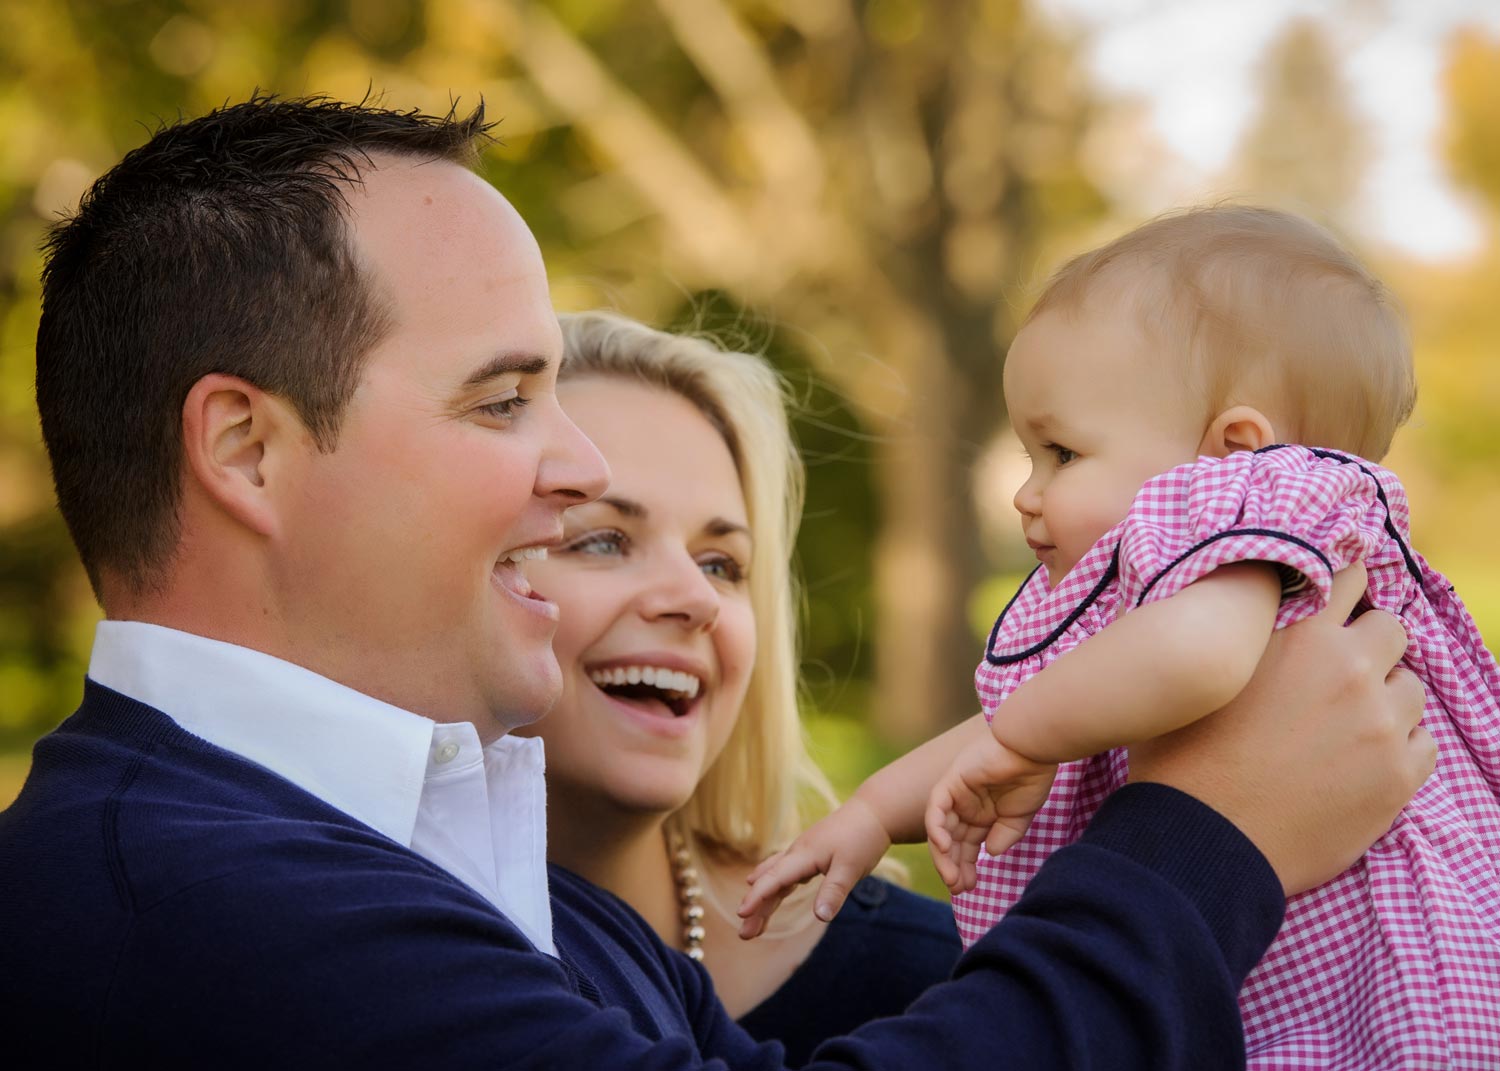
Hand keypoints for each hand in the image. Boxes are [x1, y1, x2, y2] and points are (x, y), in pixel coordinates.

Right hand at [737, 796, 889, 938]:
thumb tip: (820, 917)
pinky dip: (775, 885)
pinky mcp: (812, 853)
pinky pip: (786, 871)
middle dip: (756, 907)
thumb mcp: (851, 868)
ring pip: (776, 876)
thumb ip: (834, 892)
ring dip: (764, 898)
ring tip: (751, 918)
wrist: (874, 811)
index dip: (757, 897)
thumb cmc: (863, 838)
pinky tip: (773, 893)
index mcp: (803, 855)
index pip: (774, 879)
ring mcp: (803, 851)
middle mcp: (798, 852)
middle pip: (770, 881)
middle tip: (744, 935)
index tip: (741, 914)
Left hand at [926, 735, 1056, 893]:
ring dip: (943, 855)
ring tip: (952, 877)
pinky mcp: (951, 782)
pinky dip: (937, 828)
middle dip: (953, 867)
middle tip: (958, 889)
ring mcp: (956, 795)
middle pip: (951, 842)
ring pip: (940, 830)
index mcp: (981, 815)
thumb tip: (989, 854)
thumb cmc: (1031, 777)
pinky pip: (936, 808)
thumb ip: (1004, 836)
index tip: (969, 888)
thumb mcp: (1018, 817)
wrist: (1033, 749)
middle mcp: (965, 807)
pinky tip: (945, 847)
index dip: (966, 868)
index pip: (966, 846)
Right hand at [1129, 562, 1432, 894]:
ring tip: (1343, 725)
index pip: (1347, 578)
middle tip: (1334, 673)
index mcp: (1302, 637)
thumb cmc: (1184, 756)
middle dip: (1367, 645)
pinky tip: (1357, 760)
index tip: (1334, 600)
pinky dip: (1398, 746)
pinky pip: (1423, 743)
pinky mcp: (1398, 778)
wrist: (1202, 840)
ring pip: (1410, 689)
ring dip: (1383, 698)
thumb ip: (1245, 634)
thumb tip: (1254, 609)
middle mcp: (1352, 672)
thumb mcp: (1203, 674)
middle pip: (1392, 630)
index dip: (1340, 585)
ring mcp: (1382, 726)